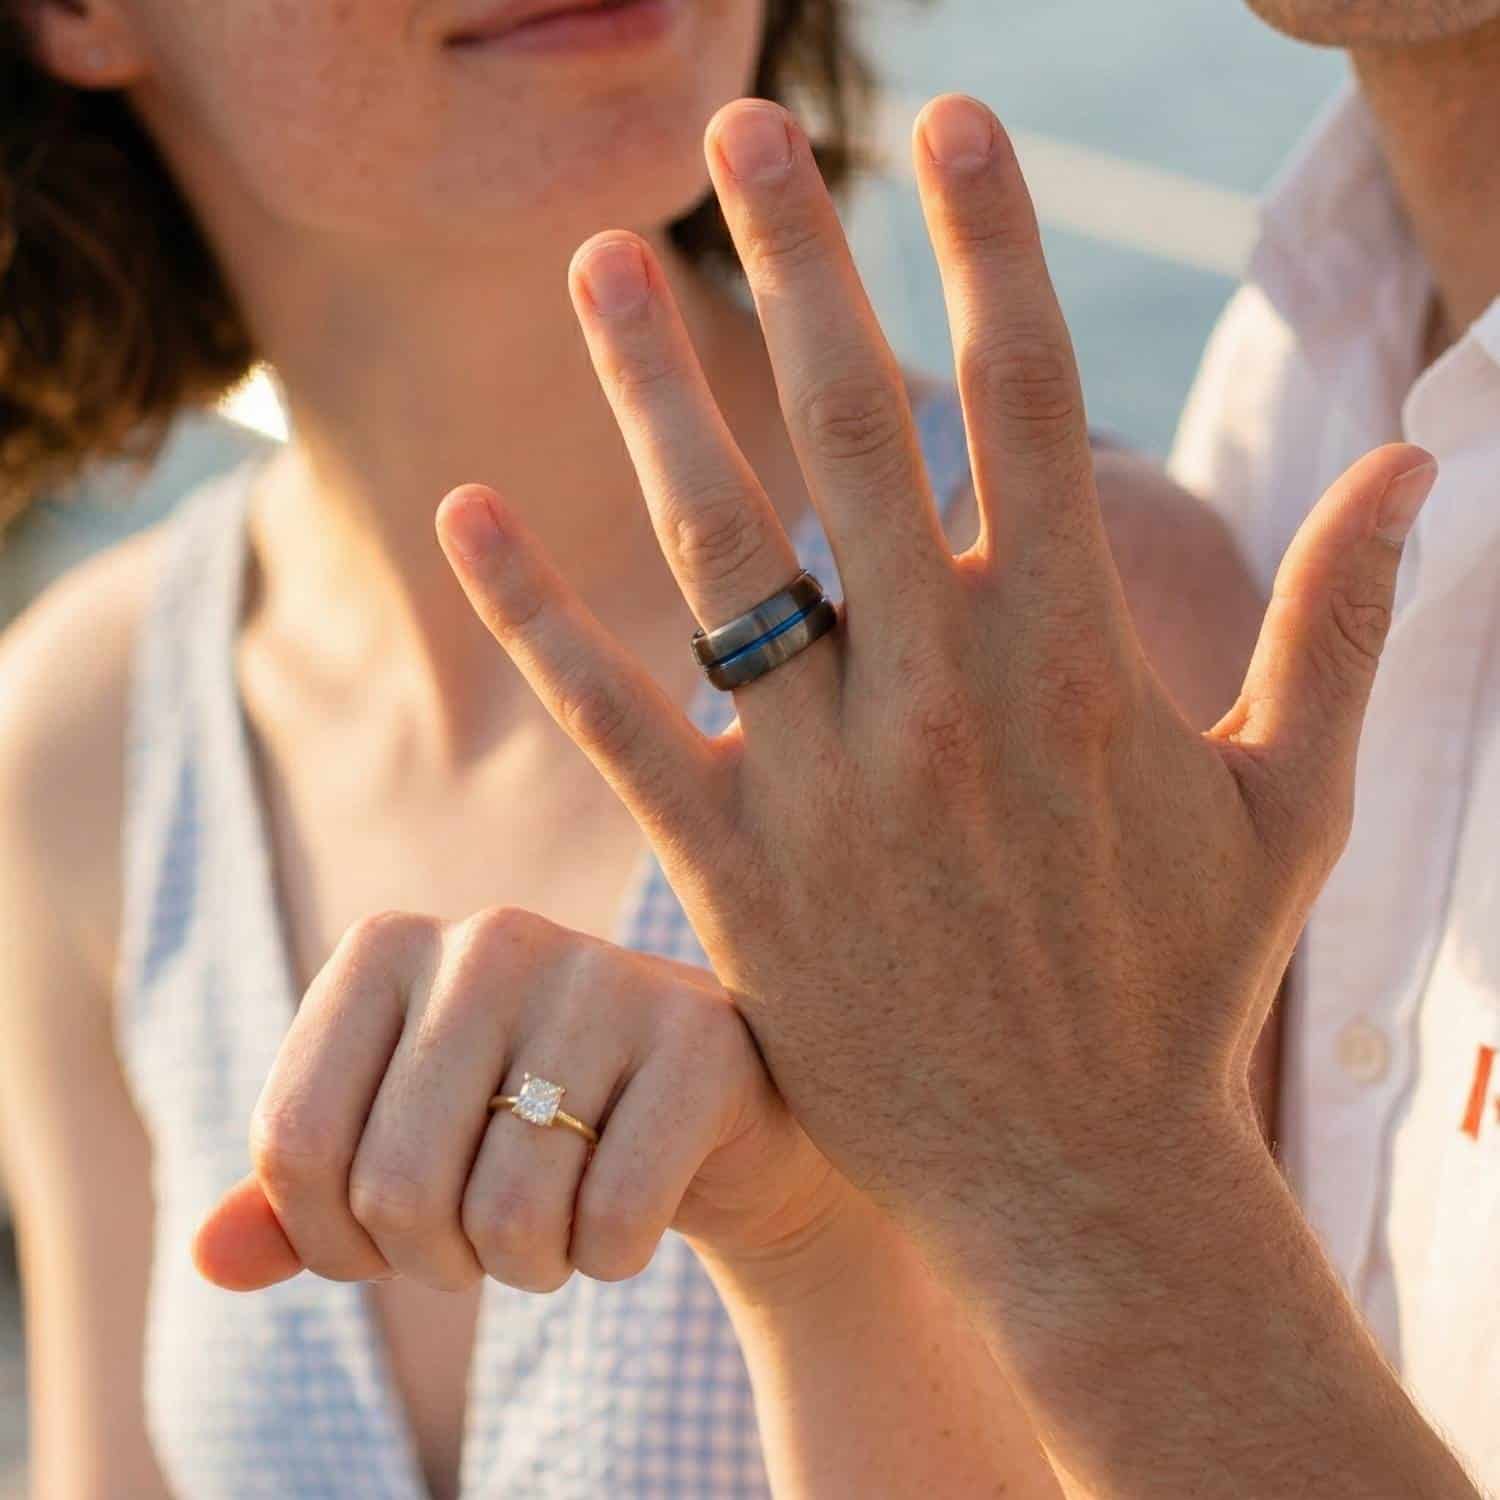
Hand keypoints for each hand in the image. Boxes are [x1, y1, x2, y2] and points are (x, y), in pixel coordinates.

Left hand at [192, 908, 834, 1293]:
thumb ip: (300, 1198)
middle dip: (436, 1262)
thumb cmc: (528, 1128)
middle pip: (396, 1191)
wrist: (703, 1113)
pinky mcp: (696, 1037)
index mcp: (390, 947)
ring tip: (557, 1225)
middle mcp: (491, 938)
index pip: (292, 1144)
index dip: (329, 1240)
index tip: (383, 1242)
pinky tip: (630, 1213)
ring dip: (529, 1269)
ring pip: (508, 1218)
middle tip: (484, 1243)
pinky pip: (613, 1218)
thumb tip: (210, 1258)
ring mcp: (602, 975)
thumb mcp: (401, 1149)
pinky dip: (611, 1259)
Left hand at [433, 92, 1434, 1288]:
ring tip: (597, 262)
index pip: (1030, 396)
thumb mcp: (1296, 804)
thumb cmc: (1182, 988)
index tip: (954, 122)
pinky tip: (469, 508)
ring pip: (718, 547)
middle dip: (800, 260)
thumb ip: (1339, 625)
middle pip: (854, 428)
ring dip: (654, 390)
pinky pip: (613, 718)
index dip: (991, 241)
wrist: (1074, 1179)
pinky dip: (535, 612)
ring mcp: (821, 784)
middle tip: (741, 127)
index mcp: (1077, 660)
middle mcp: (937, 697)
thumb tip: (1420, 467)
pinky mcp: (728, 872)